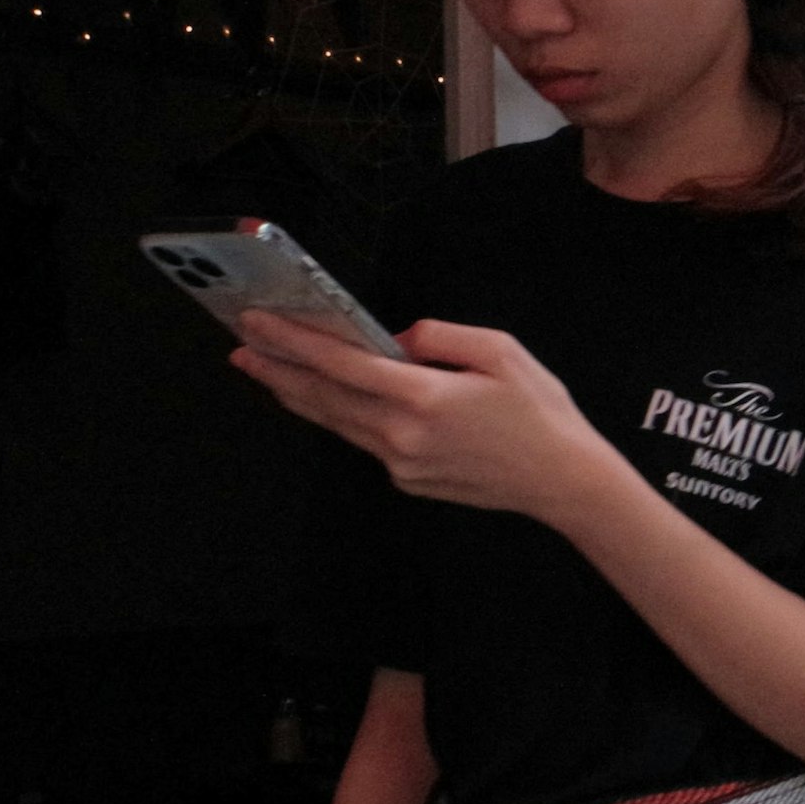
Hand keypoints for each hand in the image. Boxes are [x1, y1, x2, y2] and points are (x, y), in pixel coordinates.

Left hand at [233, 310, 625, 525]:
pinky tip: (328, 400)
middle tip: (242, 346)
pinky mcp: (407, 480)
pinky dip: (339, 416)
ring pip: (335, 422)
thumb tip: (396, 339)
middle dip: (277, 369)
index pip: (342, 363)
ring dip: (297, 394)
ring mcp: (401, 463)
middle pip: (323, 397)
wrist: (562, 480)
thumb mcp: (501, 350)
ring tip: (268, 370)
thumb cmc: (540, 413)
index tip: (258, 323)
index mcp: (425, 397)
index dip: (294, 340)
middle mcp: (403, 435)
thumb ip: (440, 336)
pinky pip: (364, 440)